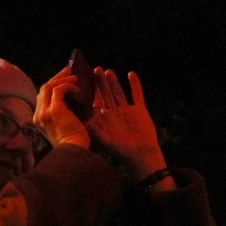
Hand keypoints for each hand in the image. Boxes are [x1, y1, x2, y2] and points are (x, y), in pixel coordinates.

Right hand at [33, 67, 91, 149]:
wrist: (75, 152)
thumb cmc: (74, 143)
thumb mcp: (63, 126)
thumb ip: (61, 113)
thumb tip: (70, 97)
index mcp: (39, 120)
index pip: (42, 97)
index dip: (52, 85)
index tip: (63, 79)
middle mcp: (38, 115)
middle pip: (43, 89)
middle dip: (56, 78)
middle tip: (68, 70)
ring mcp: (44, 113)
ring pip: (49, 87)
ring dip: (63, 79)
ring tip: (75, 77)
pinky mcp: (54, 110)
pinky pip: (59, 90)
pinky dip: (68, 86)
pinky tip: (77, 88)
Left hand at [84, 69, 169, 184]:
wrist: (142, 155)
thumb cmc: (122, 151)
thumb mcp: (105, 141)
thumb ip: (95, 130)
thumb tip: (84, 121)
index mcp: (105, 119)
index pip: (96, 103)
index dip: (91, 93)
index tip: (84, 82)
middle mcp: (115, 113)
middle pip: (107, 94)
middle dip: (101, 83)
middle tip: (95, 70)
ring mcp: (127, 110)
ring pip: (119, 92)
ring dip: (114, 82)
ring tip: (108, 71)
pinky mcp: (140, 110)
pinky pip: (137, 95)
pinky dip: (135, 85)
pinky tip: (131, 74)